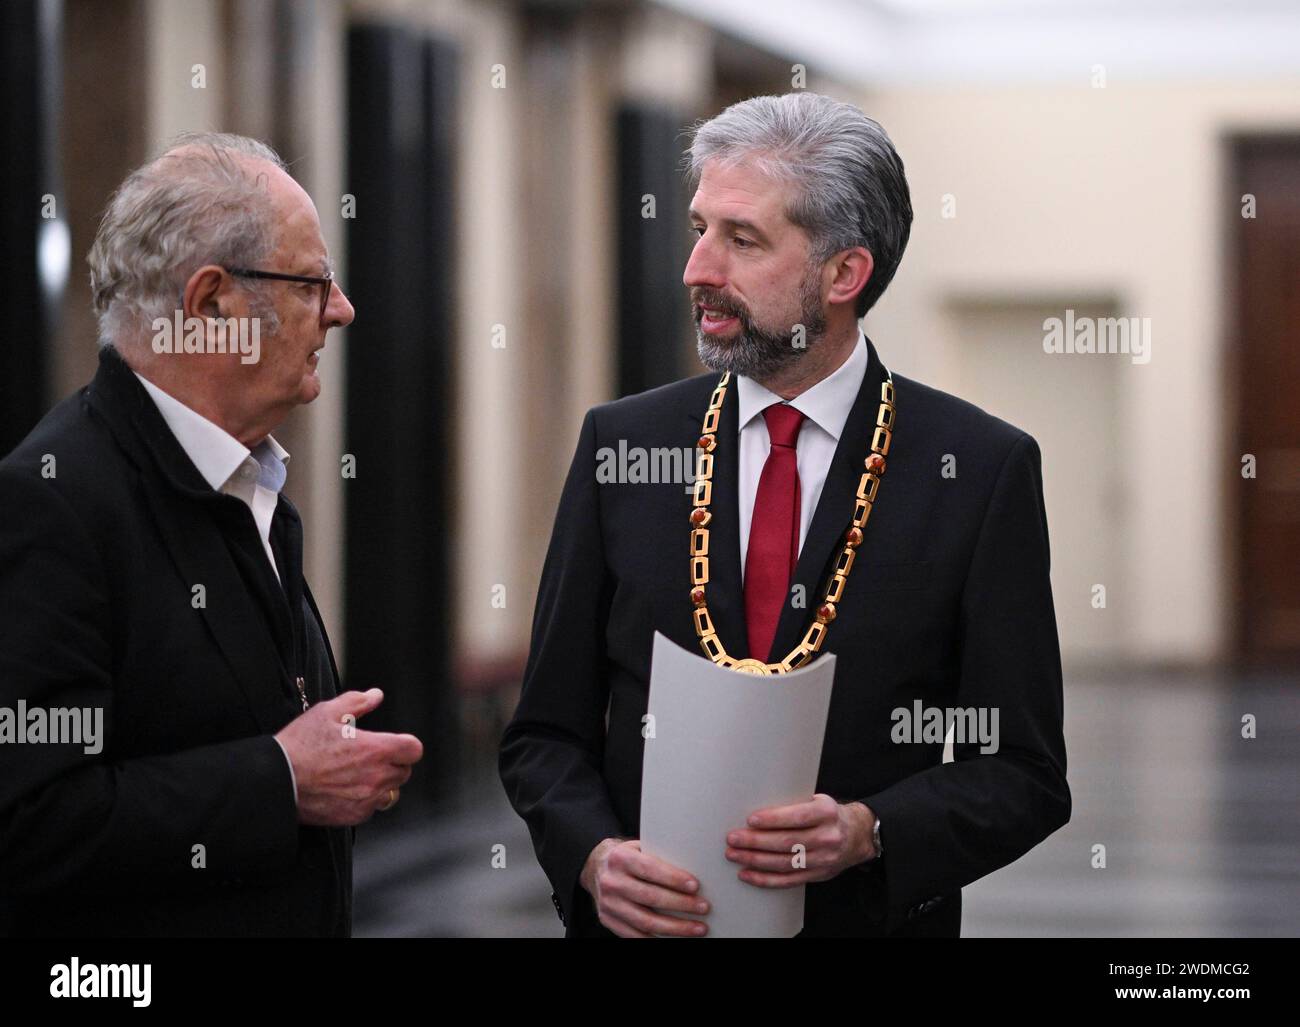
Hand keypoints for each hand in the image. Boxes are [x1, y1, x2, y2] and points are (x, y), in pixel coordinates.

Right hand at [275, 688, 423, 826]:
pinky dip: (365, 801)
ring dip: (382, 784)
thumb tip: (376, 695)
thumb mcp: (327, 713)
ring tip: (360, 775)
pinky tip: (347, 790)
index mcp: (375, 750)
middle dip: (393, 763)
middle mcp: (376, 777)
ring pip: (391, 792)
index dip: (405, 744)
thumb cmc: (300, 745)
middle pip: (404, 771)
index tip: (394, 743)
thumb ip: (357, 702)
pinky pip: (372, 808)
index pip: (413, 750)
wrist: (277, 781)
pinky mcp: (353, 816)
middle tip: (370, 757)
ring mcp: (366, 799)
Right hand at [580, 838, 709, 936]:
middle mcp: (612, 882)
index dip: (673, 879)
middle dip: (681, 904)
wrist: (595, 867)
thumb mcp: (638, 847)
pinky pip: (635, 935)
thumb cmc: (626, 857)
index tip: (695, 886)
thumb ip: (658, 855)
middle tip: (703, 907)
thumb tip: (693, 866)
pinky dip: (657, 938)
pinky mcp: (607, 920)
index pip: (650, 870)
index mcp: (620, 858)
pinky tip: (675, 937)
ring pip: (646, 921)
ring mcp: (608, 904)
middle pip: (651, 898)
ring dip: (676, 927)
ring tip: (697, 927)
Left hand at [726, 794, 874, 887]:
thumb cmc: (828, 814)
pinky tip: (746, 874)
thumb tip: (755, 803)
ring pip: (785, 863)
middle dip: (756, 842)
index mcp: (827, 813)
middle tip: (733, 839)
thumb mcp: (818, 801)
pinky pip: (788, 881)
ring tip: (733, 854)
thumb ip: (794, 804)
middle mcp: (827, 837)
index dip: (773, 820)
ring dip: (755, 860)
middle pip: (787, 843)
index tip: (751, 820)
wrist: (857, 836)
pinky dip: (765, 879)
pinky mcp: (817, 875)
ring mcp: (824, 859)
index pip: (798, 817)